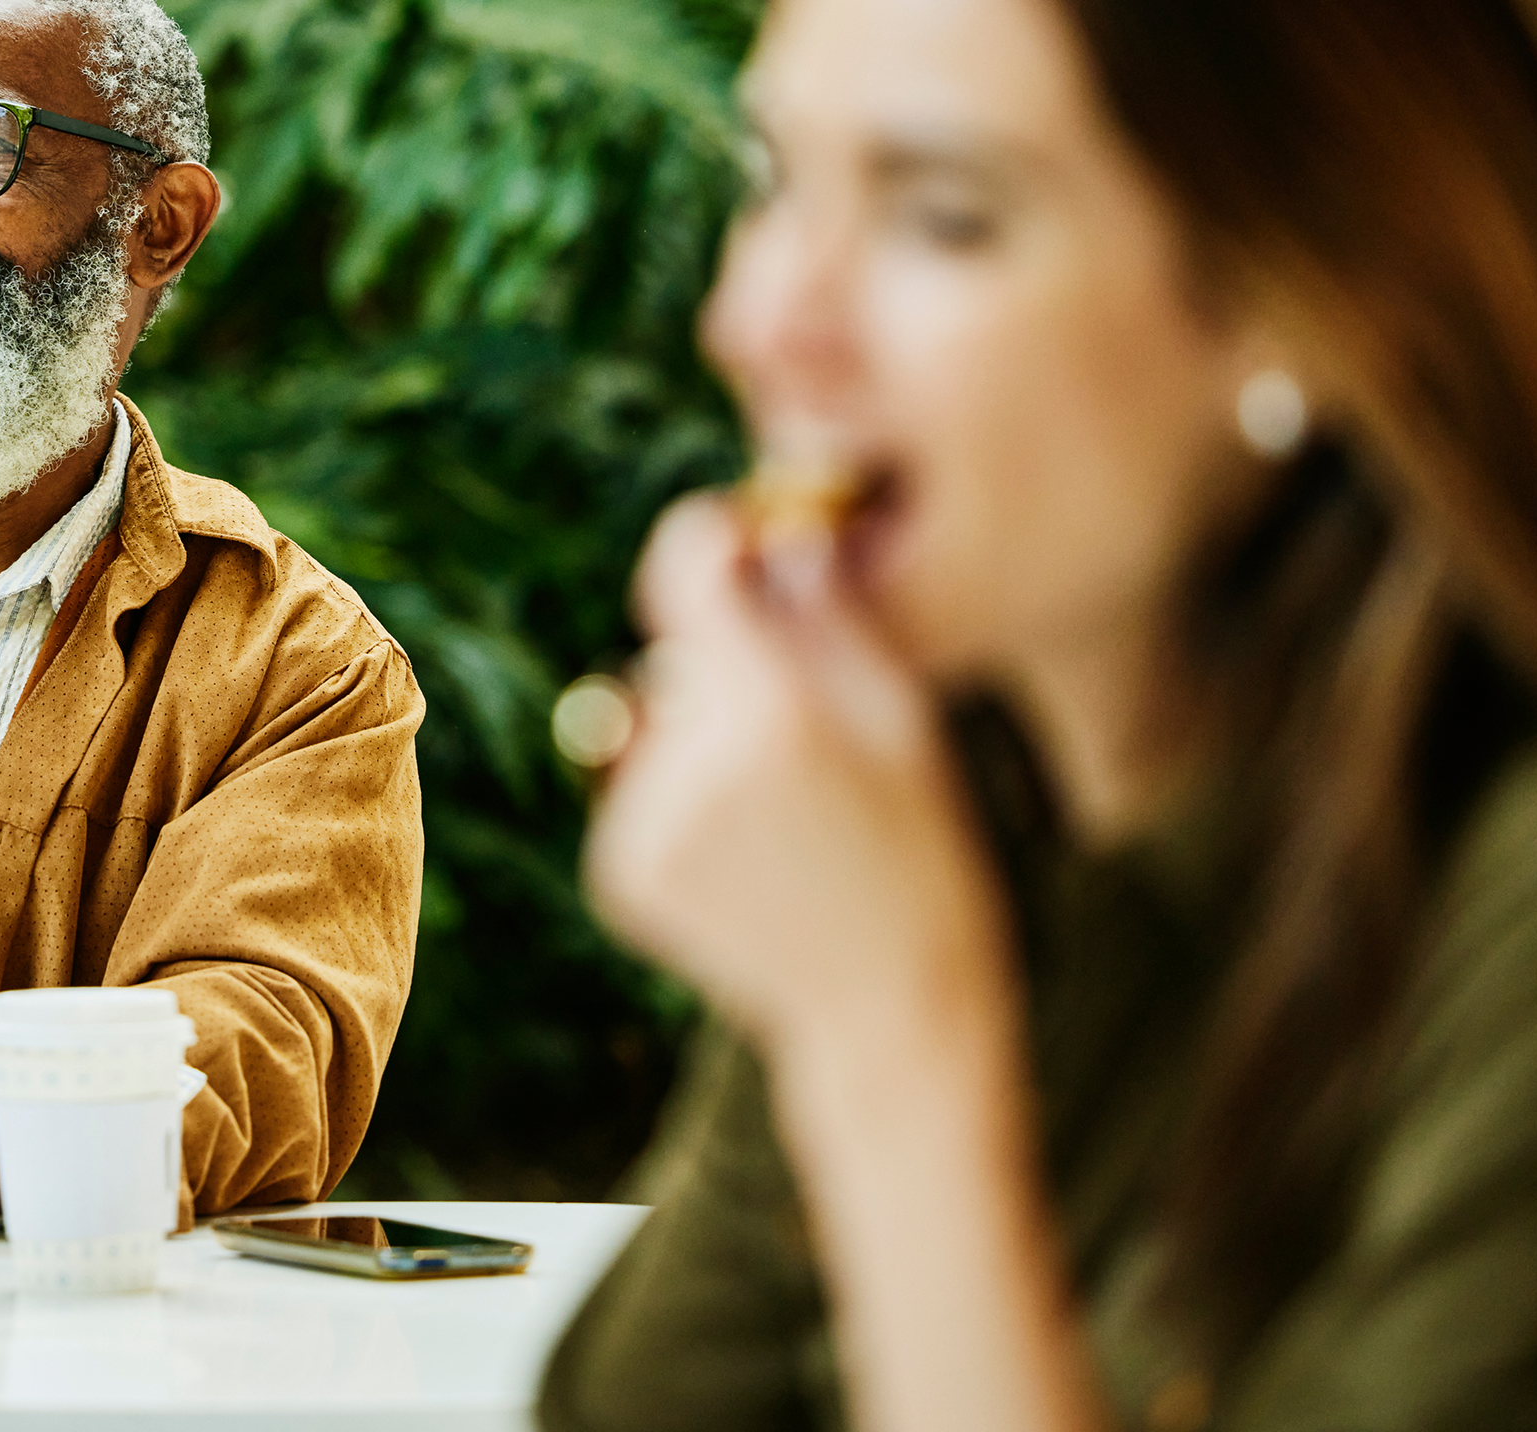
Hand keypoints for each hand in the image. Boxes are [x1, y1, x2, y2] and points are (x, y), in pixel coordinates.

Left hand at [584, 494, 1017, 1068]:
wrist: (891, 1001)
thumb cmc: (918, 843)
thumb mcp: (900, 714)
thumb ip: (826, 612)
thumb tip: (771, 533)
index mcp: (771, 705)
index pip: (686, 564)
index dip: (709, 546)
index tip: (736, 549)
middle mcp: (690, 757)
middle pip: (673, 653)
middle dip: (721, 666)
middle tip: (802, 737)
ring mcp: (644, 821)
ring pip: (650, 727)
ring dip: (696, 743)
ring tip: (783, 813)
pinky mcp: (618, 872)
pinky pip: (635, 796)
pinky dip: (677, 809)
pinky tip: (748, 857)